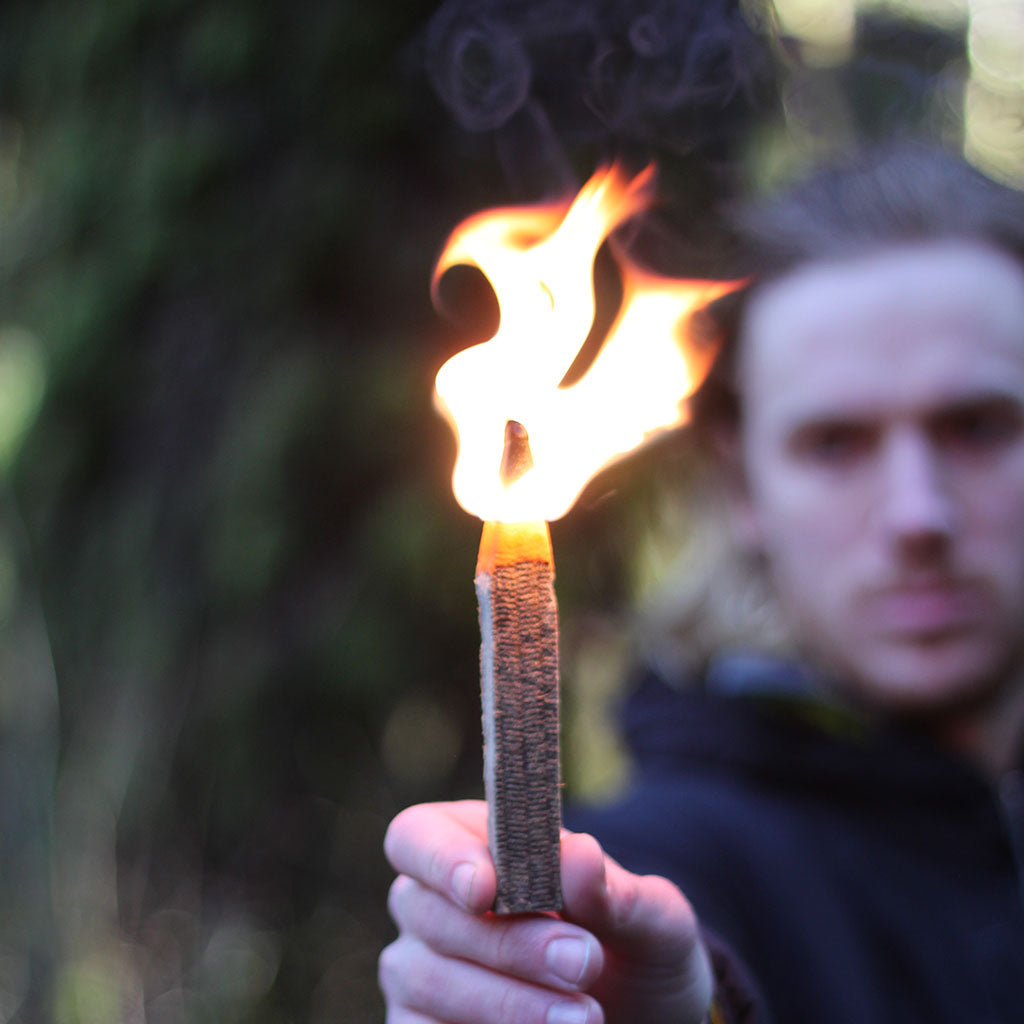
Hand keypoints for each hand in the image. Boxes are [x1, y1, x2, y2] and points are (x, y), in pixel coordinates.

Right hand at [379, 800, 712, 1023]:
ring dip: (506, 1002)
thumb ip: (614, 890)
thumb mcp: (650, 919)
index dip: (443, 858)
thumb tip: (578, 853)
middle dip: (508, 941)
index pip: (418, 835)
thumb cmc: (638, 954)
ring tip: (586, 1017)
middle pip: (428, 912)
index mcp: (472, 844)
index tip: (487, 889)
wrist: (647, 1023)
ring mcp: (419, 973)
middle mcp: (430, 905)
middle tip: (584, 960)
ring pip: (425, 980)